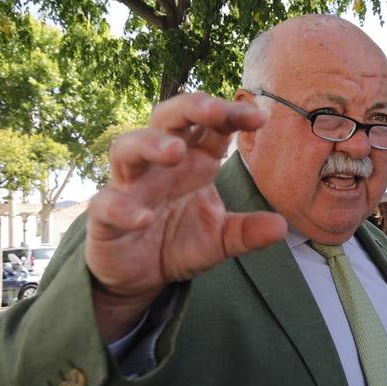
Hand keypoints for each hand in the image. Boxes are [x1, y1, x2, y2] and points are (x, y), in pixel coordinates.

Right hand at [86, 93, 286, 335]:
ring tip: (175, 152)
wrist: (141, 277)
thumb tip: (281, 226)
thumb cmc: (179, 242)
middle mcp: (159, 166)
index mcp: (192, 162)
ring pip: (127, 148)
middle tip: (215, 110)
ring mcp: (129, 186)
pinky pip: (107, 204)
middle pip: (166, 118)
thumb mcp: (220, 240)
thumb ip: (247, 232)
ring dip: (150, 144)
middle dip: (189, 108)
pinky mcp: (104, 216)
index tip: (259, 119)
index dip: (230, 115)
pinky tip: (145, 218)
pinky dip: (124, 207)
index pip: (210, 126)